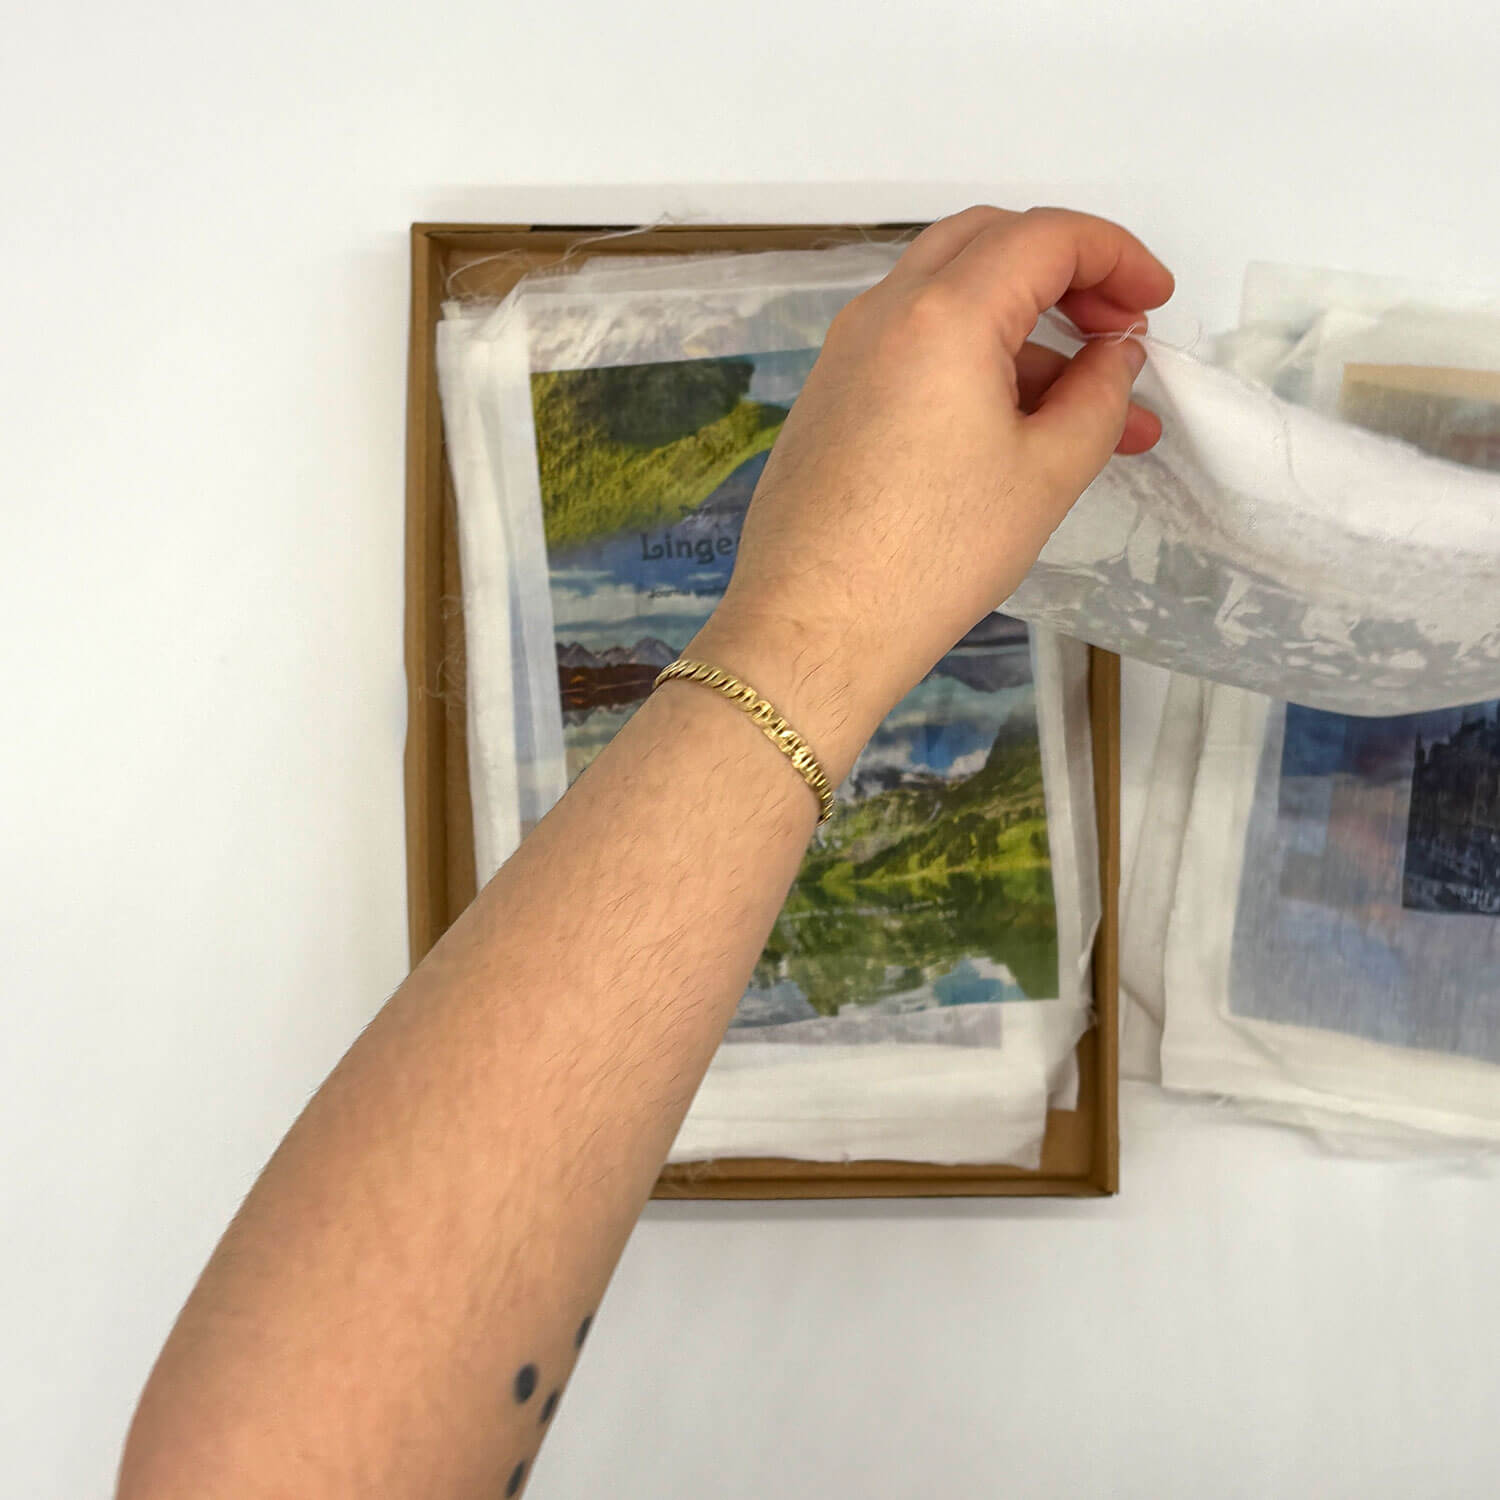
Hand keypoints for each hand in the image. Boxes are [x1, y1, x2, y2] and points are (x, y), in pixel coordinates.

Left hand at [688, 204, 1172, 776]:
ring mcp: (847, 352)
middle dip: (1067, 273)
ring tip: (1088, 409)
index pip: (1046, 235)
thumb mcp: (1047, 474)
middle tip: (1117, 333)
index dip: (1117, 255)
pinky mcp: (830, 396)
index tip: (1157, 299)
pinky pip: (912, 346)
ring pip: (949, 297)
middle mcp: (884, 311)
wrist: (814, 626)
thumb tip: (1115, 357)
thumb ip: (1099, 396)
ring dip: (1024, 330)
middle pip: (990, 244)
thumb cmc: (934, 556)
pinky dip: (972, 360)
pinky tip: (1014, 427)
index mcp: (944, 312)